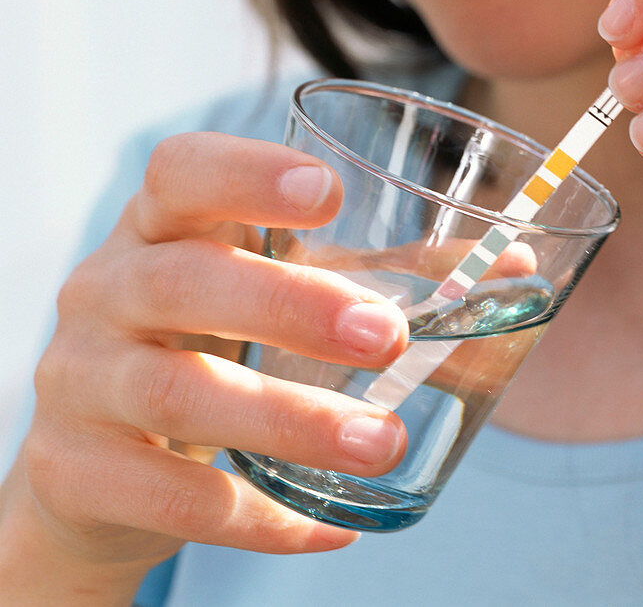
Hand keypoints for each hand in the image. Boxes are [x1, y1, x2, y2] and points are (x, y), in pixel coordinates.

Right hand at [8, 133, 409, 583]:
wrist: (94, 463)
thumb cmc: (211, 345)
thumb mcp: (268, 293)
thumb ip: (380, 276)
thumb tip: (512, 268)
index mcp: (161, 227)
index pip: (181, 171)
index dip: (247, 173)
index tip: (329, 192)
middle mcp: (107, 288)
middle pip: (185, 280)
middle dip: (291, 305)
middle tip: (388, 337)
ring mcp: (79, 379)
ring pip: (176, 392)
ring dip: (289, 420)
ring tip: (382, 445)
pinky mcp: (74, 470)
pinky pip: (167, 496)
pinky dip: (255, 516)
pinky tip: (329, 527)